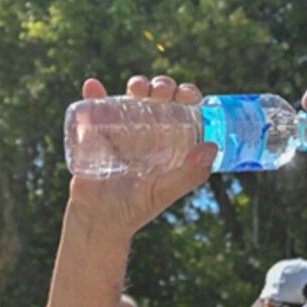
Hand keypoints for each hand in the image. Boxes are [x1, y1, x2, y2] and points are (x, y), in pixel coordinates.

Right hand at [67, 75, 216, 236]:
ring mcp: (121, 130)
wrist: (97, 222)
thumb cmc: (134, 210)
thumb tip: (213, 146)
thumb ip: (190, 175)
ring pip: (131, 97)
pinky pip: (93, 108)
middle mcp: (148, 132)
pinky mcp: (95, 133)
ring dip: (138, 84)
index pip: (183, 110)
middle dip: (163, 86)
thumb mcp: (164, 192)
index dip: (187, 96)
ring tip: (137, 88)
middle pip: (159, 98)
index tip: (186, 95)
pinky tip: (93, 86)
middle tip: (161, 92)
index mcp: (169, 142)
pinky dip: (93, 94)